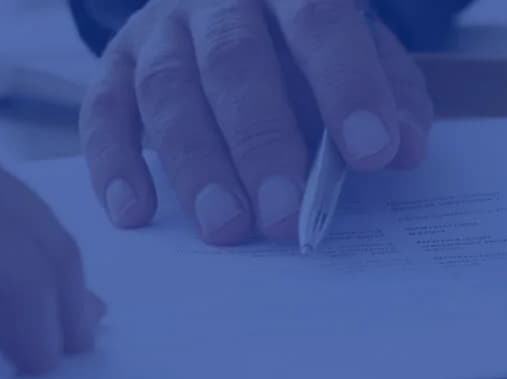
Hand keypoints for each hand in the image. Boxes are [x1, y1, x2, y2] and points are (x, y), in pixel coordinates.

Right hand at [79, 0, 434, 244]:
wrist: (231, 0)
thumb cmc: (308, 40)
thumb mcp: (364, 49)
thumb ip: (392, 94)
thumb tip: (402, 149)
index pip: (318, 20)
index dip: (347, 85)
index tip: (372, 152)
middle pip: (233, 60)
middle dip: (261, 143)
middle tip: (284, 216)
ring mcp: (159, 26)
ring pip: (167, 89)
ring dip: (196, 164)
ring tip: (227, 227)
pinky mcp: (116, 62)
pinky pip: (103, 110)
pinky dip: (115, 164)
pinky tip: (137, 212)